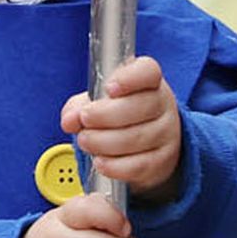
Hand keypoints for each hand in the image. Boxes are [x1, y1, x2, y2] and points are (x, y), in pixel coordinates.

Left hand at [61, 55, 182, 196]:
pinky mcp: (162, 160)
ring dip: (103, 141)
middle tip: (84, 120)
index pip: (148, 71)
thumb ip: (80, 106)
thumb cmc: (121, 116)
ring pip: (135, 138)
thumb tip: (69, 119)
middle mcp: (163, 104)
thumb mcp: (99, 103)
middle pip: (139, 106)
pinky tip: (100, 161)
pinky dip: (114, 165)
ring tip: (85, 140)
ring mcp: (167, 133)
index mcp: (149, 81)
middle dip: (104, 115)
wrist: (147, 147)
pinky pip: (138, 165)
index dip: (129, 78)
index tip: (109, 87)